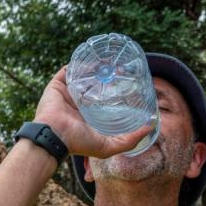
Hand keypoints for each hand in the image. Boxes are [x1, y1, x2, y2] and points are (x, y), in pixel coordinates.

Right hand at [33, 66, 151, 158]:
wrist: (54, 136)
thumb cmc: (78, 143)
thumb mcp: (108, 147)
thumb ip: (129, 140)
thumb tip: (151, 126)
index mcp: (87, 115)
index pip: (104, 99)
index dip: (116, 89)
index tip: (128, 82)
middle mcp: (78, 103)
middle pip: (94, 84)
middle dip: (106, 75)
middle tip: (119, 68)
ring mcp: (67, 93)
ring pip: (82, 75)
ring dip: (93, 67)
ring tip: (107, 61)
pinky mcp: (57, 85)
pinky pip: (68, 69)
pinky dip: (77, 62)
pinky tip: (91, 58)